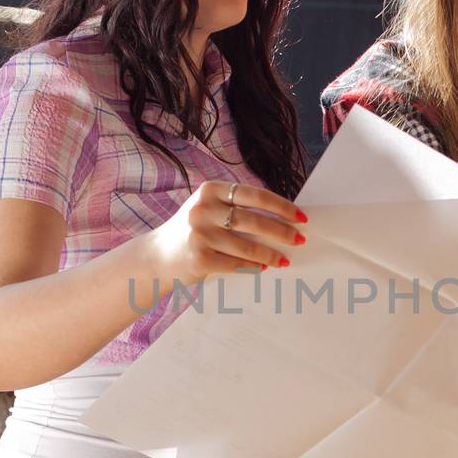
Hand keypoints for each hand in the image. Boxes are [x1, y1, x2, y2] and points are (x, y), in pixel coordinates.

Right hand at [147, 180, 307, 280]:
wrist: (157, 257)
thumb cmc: (193, 230)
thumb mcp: (208, 209)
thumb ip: (236, 207)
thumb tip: (282, 217)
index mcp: (210, 190)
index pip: (255, 195)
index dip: (281, 206)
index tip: (300, 216)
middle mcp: (203, 209)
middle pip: (254, 220)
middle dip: (282, 231)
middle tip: (300, 239)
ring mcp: (200, 235)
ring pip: (248, 246)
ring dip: (271, 254)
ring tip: (285, 259)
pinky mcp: (199, 258)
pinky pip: (236, 263)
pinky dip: (254, 266)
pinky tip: (264, 267)